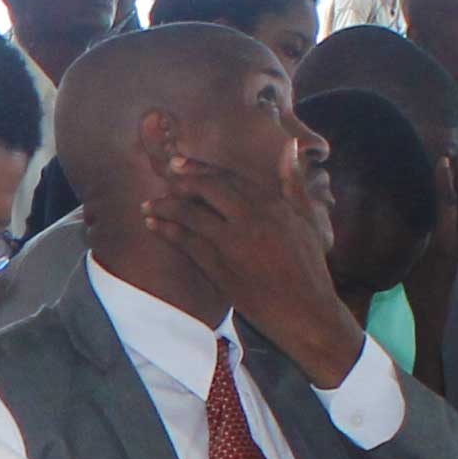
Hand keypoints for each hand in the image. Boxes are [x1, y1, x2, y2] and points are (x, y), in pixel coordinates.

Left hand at [161, 143, 362, 381]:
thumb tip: (289, 145)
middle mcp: (251, 218)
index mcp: (273, 204)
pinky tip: (153, 225)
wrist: (304, 312)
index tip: (181, 163)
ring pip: (191, 215)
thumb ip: (293, 184)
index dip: (201, 168)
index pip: (230, 177)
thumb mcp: (308, 221)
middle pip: (207, 190)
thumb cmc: (309, 267)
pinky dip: (167, 231)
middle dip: (181, 182)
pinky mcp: (219, 267)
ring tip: (148, 205)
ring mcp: (232, 243)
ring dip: (166, 207)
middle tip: (164, 177)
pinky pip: (186, 243)